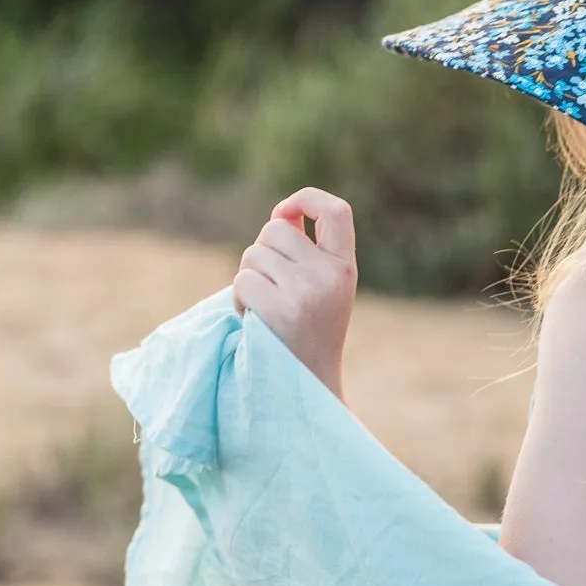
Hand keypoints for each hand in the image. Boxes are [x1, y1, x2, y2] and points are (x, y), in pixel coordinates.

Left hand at [232, 187, 357, 399]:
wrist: (309, 387)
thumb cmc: (310, 333)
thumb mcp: (325, 289)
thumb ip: (308, 253)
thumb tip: (280, 215)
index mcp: (346, 266)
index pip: (336, 210)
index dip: (306, 198)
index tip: (286, 210)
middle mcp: (331, 274)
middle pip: (275, 230)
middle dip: (262, 252)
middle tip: (272, 287)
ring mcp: (306, 292)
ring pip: (253, 254)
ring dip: (249, 278)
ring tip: (266, 309)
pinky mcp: (279, 310)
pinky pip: (242, 281)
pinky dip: (239, 300)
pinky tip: (255, 320)